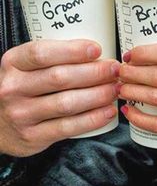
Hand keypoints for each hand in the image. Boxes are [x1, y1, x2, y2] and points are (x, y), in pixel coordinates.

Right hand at [0, 40, 119, 155]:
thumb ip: (51, 57)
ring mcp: (21, 114)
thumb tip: (95, 53)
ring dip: (98, 95)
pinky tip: (108, 111)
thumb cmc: (21, 86)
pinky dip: (92, 119)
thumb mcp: (25, 65)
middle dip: (94, 73)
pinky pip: (68, 127)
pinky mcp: (32, 136)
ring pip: (67, 103)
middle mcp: (13, 88)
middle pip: (59, 78)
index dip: (72, 51)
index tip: (97, 49)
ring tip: (115, 88)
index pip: (42, 53)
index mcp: (12, 63)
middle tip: (114, 69)